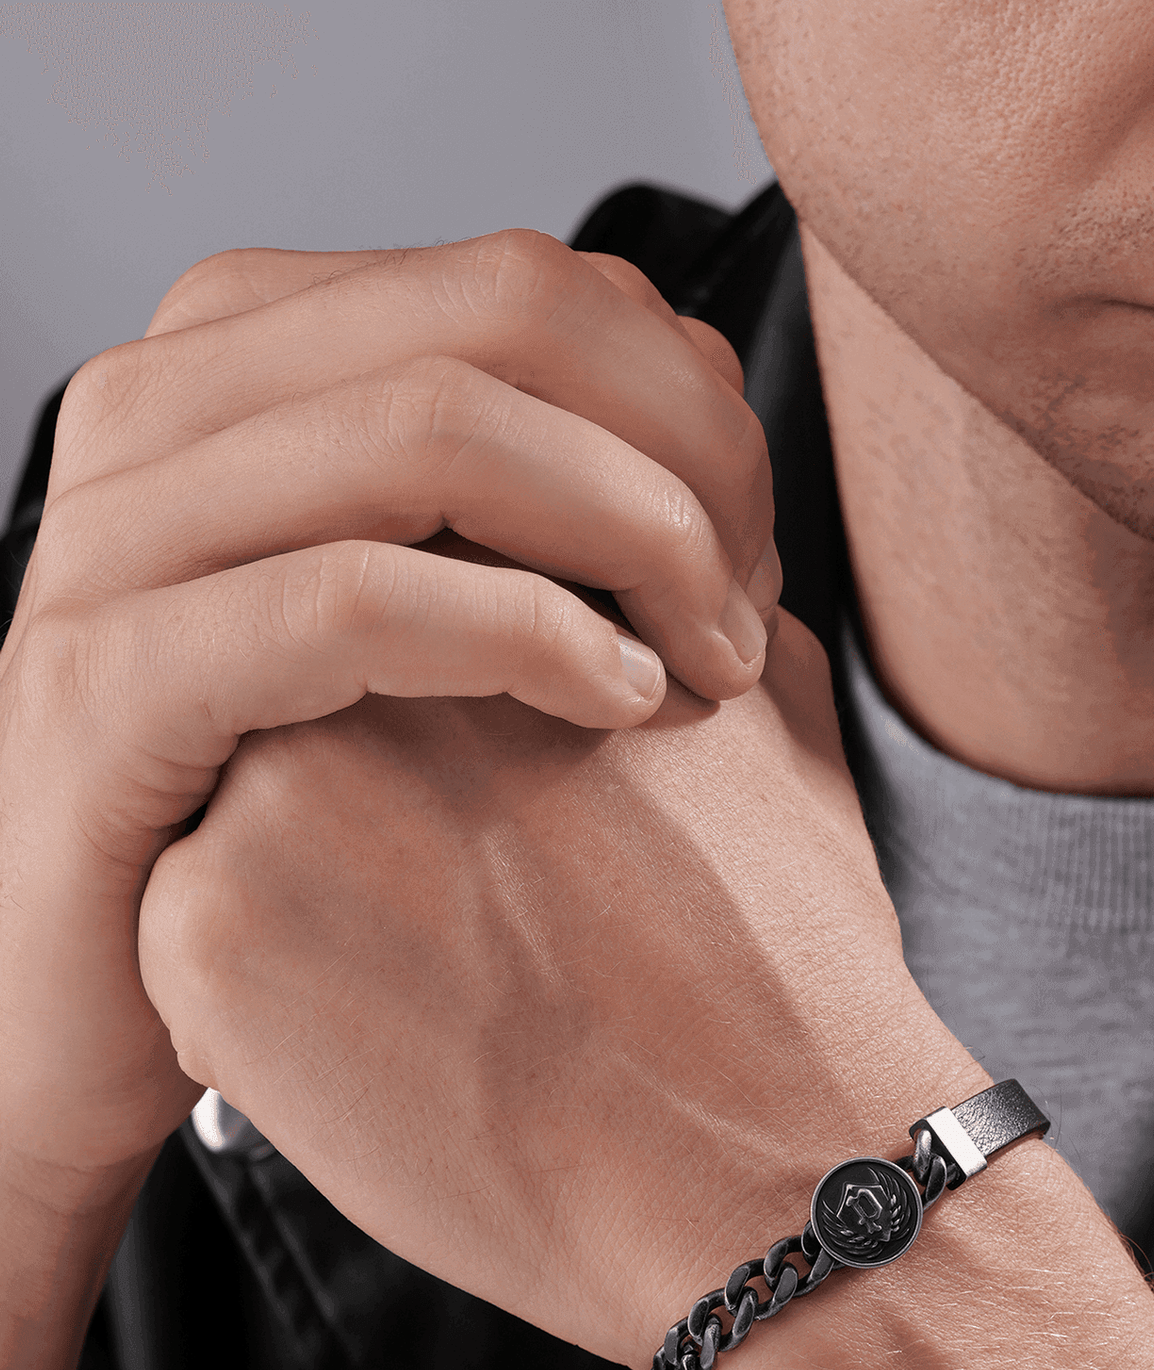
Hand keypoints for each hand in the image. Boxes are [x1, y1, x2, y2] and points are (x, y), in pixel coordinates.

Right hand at [0, 229, 776, 1206]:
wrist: (111, 1006)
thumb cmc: (313, 824)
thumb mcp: (440, 620)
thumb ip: (541, 496)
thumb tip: (720, 408)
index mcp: (246, 356)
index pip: (530, 285)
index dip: (692, 408)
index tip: (754, 565)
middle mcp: (162, 404)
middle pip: (502, 322)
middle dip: (686, 461)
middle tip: (748, 619)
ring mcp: (114, 533)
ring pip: (434, 430)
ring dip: (635, 538)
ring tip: (712, 670)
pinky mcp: (105, 683)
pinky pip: (349, 599)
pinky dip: (523, 630)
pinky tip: (626, 700)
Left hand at [136, 609, 1153, 1369]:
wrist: (814, 1216)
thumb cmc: (822, 1010)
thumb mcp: (785, 777)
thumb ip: (721, 657)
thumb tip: (715, 600)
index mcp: (541, 635)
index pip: (418, 593)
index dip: (462, 709)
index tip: (512, 812)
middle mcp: (400, 696)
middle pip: (315, 700)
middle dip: (384, 797)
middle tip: (490, 914)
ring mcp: (287, 831)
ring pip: (241, 824)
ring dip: (333, 907)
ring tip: (475, 1004)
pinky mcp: (229, 976)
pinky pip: (210, 953)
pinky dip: (291, 1004)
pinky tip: (421, 1066)